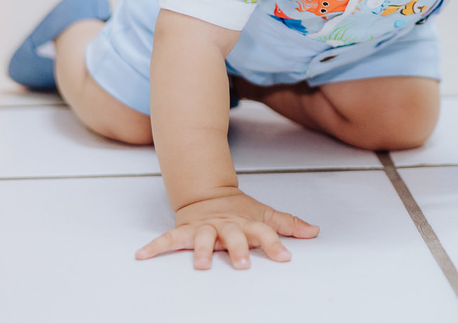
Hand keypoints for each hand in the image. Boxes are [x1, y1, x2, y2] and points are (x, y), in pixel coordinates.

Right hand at [135, 189, 319, 268]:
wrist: (207, 192)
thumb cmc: (239, 210)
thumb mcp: (265, 215)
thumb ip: (288, 225)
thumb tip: (315, 231)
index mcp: (246, 223)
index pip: (264, 232)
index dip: (275, 244)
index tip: (285, 256)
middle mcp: (226, 226)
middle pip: (233, 236)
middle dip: (238, 249)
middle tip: (242, 264)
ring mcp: (204, 228)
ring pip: (203, 238)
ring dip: (203, 251)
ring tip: (202, 265)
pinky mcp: (185, 231)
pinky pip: (168, 239)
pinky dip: (155, 246)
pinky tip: (142, 255)